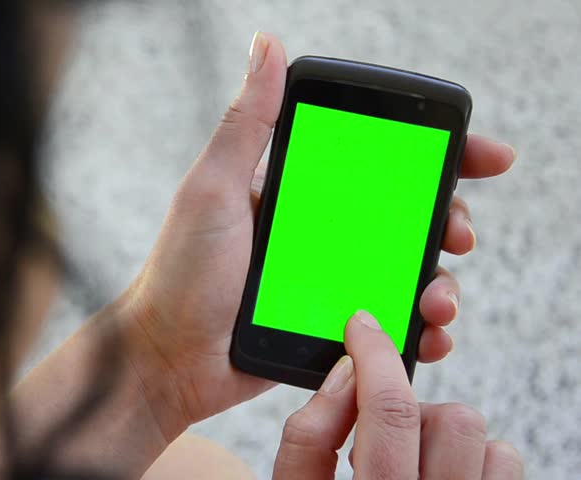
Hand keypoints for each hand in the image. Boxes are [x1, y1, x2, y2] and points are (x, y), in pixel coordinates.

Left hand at [120, 31, 516, 439]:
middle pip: (404, 217)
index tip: (480, 155)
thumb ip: (248, 123)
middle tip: (457, 234)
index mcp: (297, 192)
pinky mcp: (332, 327)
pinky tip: (429, 332)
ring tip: (437, 298)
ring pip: (405, 271)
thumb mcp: (213, 188)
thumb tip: (267, 43)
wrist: (167, 360)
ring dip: (439, 280)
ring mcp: (328, 281)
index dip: (432, 157)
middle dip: (446, 220)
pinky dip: (419, 328)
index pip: (376, 163)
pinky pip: (389, 323)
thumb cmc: (180, 273)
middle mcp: (319, 232)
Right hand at [271, 310, 522, 478]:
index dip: (375, 353)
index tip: (362, 325)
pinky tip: (436, 475)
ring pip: (485, 439)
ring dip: (442, 432)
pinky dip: (474, 457)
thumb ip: (309, 436)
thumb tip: (344, 374)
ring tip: (407, 458)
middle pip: (451, 420)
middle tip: (376, 432)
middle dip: (408, 407)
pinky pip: (506, 465)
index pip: (388, 410)